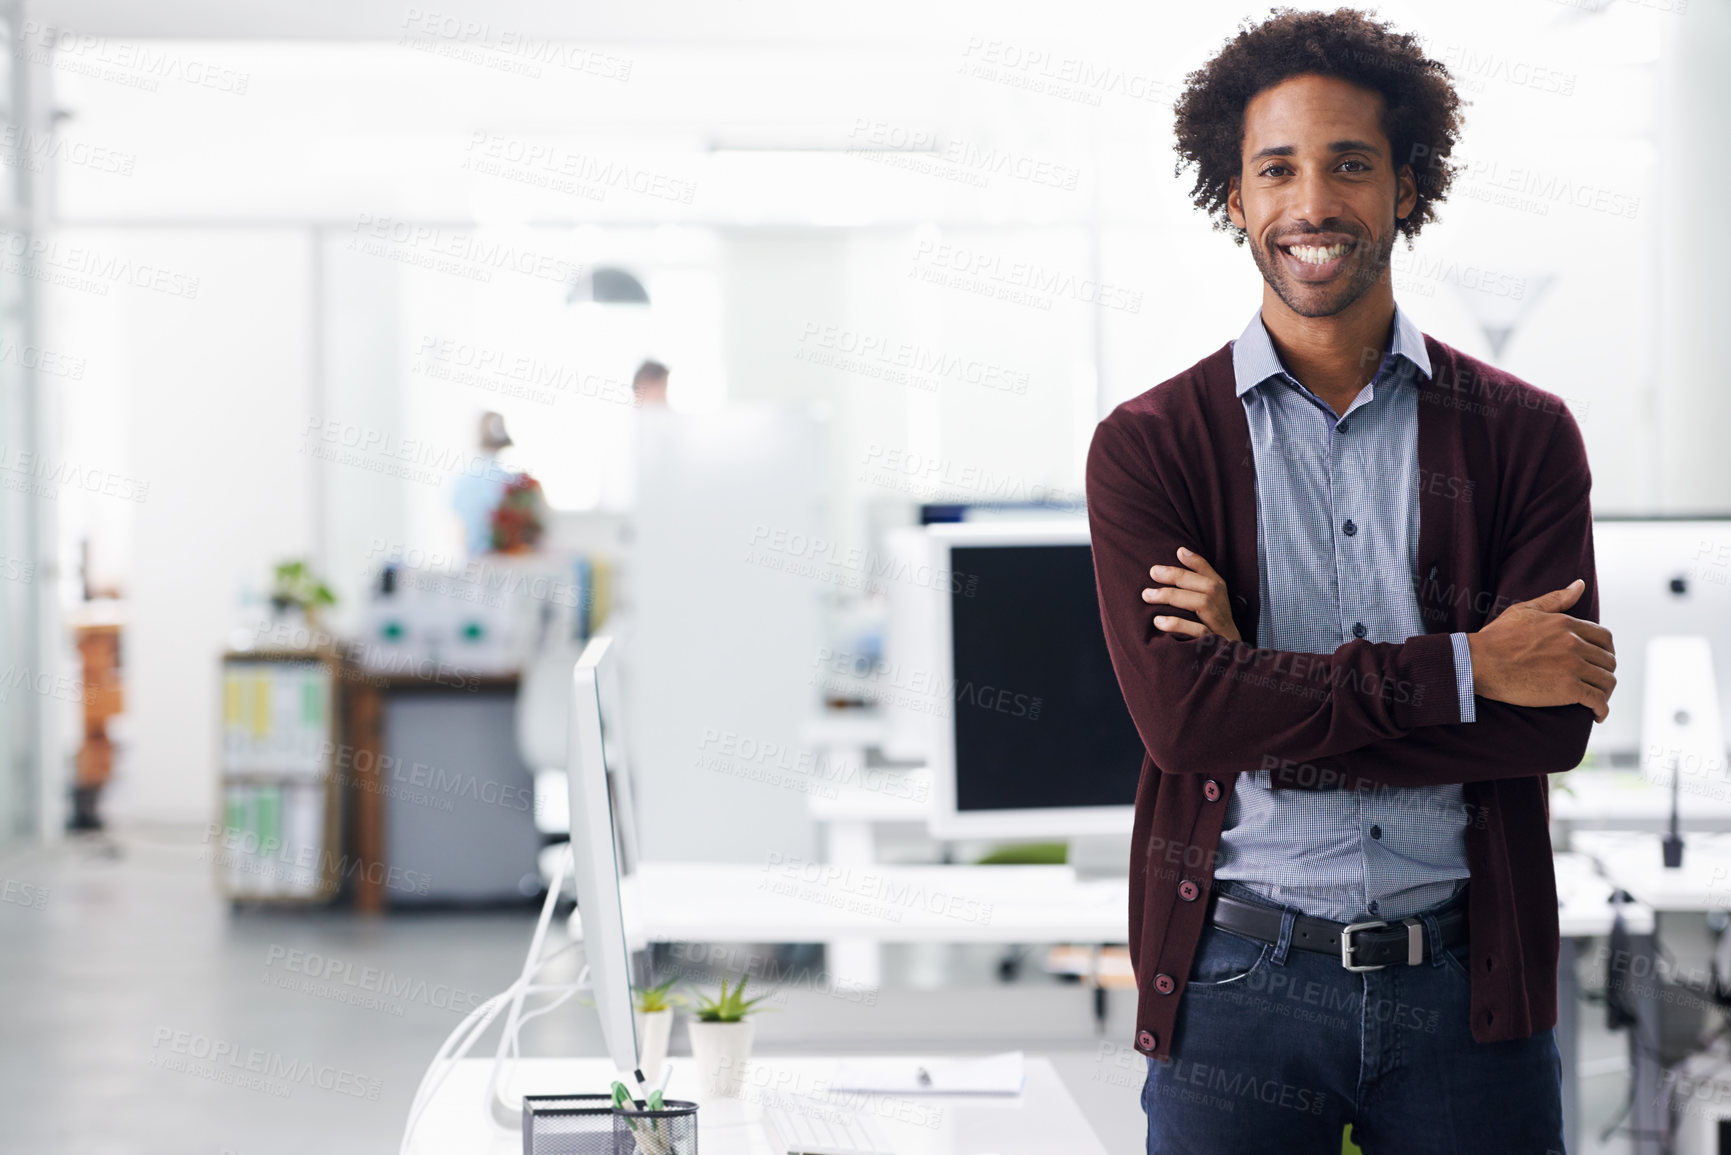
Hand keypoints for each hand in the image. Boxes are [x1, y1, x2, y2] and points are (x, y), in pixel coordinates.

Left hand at [1143, 547, 1241, 641]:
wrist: (1228, 672)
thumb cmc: (1209, 636)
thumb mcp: (1204, 614)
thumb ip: (1193, 590)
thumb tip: (1181, 553)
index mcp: (1223, 603)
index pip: (1214, 578)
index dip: (1199, 563)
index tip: (1178, 551)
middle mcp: (1225, 613)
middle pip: (1209, 587)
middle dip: (1178, 576)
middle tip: (1152, 572)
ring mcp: (1221, 629)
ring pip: (1204, 603)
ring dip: (1173, 596)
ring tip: (1147, 595)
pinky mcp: (1214, 646)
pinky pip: (1199, 631)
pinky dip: (1178, 624)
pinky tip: (1158, 621)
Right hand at [1467, 579, 1616, 721]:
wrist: (1479, 662)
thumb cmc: (1497, 637)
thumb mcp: (1525, 610)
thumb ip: (1556, 599)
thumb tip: (1580, 585)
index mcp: (1567, 624)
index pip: (1605, 638)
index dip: (1606, 651)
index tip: (1599, 661)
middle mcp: (1575, 644)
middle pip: (1608, 660)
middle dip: (1605, 672)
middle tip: (1595, 682)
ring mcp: (1573, 667)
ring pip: (1607, 681)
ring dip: (1605, 692)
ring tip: (1597, 700)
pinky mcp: (1568, 689)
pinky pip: (1598, 700)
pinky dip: (1602, 709)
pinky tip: (1597, 714)